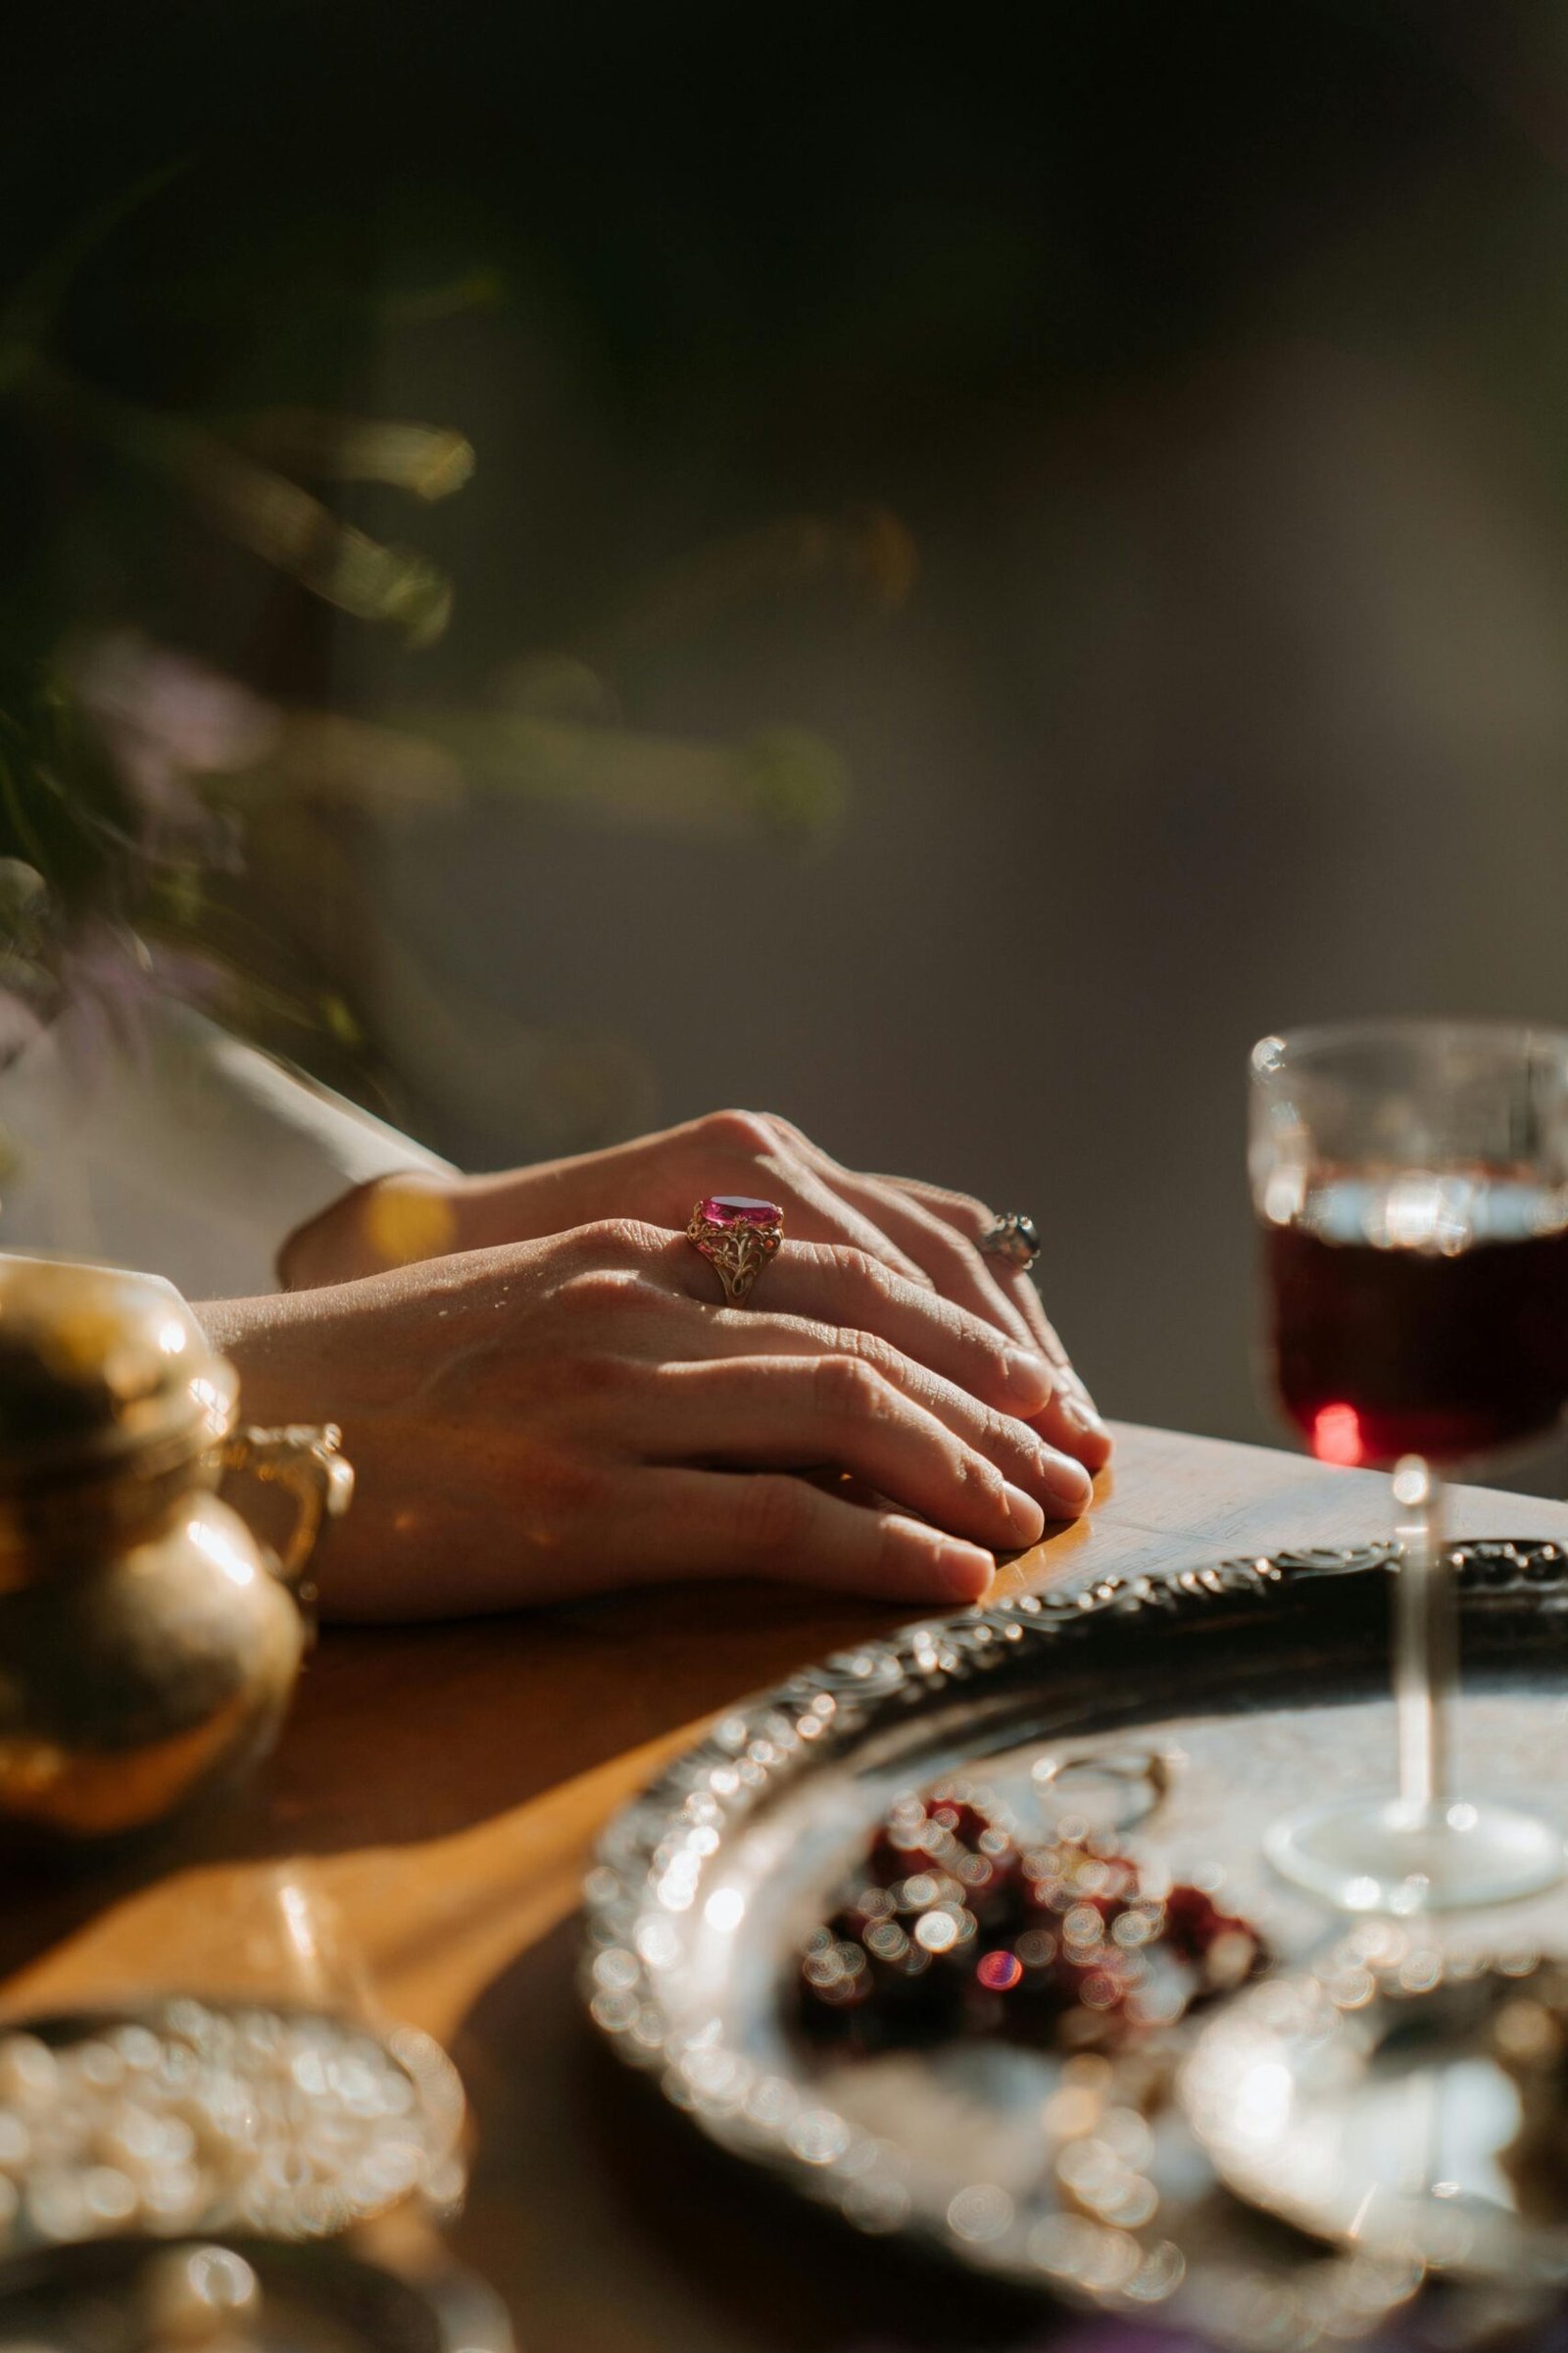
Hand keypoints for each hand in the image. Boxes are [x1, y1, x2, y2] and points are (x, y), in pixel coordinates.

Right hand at [207, 1217, 1094, 1618]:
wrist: (225, 1425)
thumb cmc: (377, 1387)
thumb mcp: (532, 1310)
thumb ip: (661, 1318)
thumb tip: (803, 1384)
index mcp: (634, 1245)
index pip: (856, 1269)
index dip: (973, 1335)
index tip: (1043, 1395)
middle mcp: (638, 1299)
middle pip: (878, 1335)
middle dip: (998, 1407)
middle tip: (1074, 1468)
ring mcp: (609, 1395)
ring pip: (846, 1411)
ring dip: (967, 1473)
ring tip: (1038, 1524)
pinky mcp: (576, 1507)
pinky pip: (774, 1518)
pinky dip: (882, 1546)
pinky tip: (950, 1577)